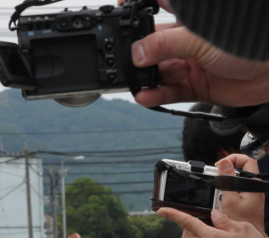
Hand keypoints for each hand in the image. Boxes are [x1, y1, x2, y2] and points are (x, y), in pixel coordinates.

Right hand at [131, 6, 268, 106]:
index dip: (138, 7)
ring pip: (159, 71)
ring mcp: (191, 63)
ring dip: (147, 78)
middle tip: (126, 63)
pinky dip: (157, 95)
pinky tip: (145, 96)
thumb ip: (165, 45)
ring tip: (136, 83)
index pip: (158, 6)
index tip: (120, 9)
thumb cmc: (251, 42)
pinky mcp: (196, 85)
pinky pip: (170, 91)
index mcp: (190, 20)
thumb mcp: (200, 39)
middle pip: (153, 46)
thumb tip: (136, 52)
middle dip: (138, 55)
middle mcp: (188, 40)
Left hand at [157, 207, 268, 237]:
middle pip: (185, 237)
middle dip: (186, 227)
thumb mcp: (244, 228)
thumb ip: (225, 221)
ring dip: (194, 236)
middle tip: (199, 220)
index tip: (161, 211)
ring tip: (210, 229)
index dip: (173, 215)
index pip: (187, 223)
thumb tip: (213, 215)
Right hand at [215, 155, 265, 234]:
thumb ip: (226, 180)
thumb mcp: (229, 200)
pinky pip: (232, 190)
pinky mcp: (243, 201)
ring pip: (234, 180)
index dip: (234, 158)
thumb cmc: (241, 223)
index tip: (221, 165)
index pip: (247, 160)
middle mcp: (252, 188)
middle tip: (213, 178)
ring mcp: (248, 195)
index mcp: (253, 185)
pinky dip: (223, 192)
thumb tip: (223, 163)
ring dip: (222, 183)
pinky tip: (216, 199)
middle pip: (238, 169)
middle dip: (224, 171)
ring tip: (214, 190)